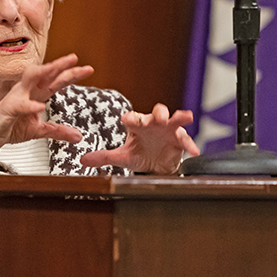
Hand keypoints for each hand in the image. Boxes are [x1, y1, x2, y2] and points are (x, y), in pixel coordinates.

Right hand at [0, 54, 93, 167]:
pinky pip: (19, 105)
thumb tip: (78, 136)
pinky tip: (39, 107)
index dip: (71, 74)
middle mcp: (27, 91)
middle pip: (46, 73)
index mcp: (36, 94)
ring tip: (56, 68)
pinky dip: (29, 106)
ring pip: (29, 79)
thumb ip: (58, 131)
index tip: (88, 69)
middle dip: (60, 65)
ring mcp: (16, 98)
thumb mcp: (39, 130)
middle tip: (75, 58)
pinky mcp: (7, 109)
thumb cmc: (10, 127)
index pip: (56, 80)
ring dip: (43, 72)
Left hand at [80, 103, 199, 174]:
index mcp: (138, 124)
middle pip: (158, 112)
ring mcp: (168, 130)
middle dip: (159, 113)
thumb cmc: (139, 154)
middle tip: (160, 117)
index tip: (127, 120)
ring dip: (179, 117)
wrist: (156, 164)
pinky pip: (185, 140)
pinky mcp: (179, 140)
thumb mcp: (122, 157)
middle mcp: (154, 123)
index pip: (134, 118)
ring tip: (186, 116)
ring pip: (175, 119)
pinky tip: (193, 151)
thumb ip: (104, 157)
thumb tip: (83, 159)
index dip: (131, 118)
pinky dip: (190, 144)